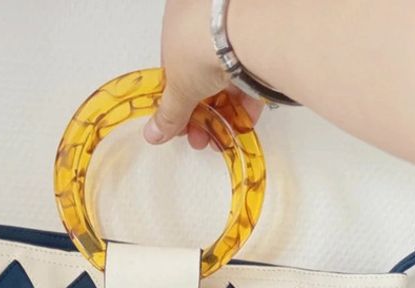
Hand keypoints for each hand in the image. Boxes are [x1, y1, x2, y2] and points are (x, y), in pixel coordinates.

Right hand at [144, 0, 262, 148]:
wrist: (244, 31)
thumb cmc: (200, 43)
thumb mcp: (177, 88)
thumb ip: (168, 114)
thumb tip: (154, 133)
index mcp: (178, 21)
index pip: (173, 68)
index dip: (176, 101)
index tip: (179, 125)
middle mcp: (205, 25)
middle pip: (200, 78)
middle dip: (199, 115)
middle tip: (199, 138)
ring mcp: (234, 35)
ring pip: (226, 81)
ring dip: (222, 115)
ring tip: (220, 138)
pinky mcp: (260, 47)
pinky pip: (250, 79)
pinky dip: (245, 105)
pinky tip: (240, 126)